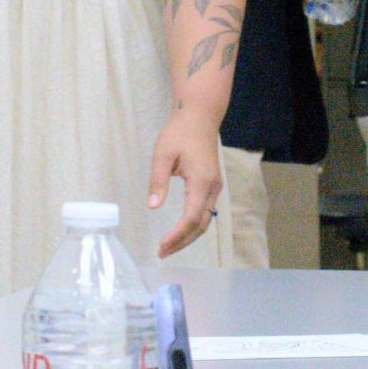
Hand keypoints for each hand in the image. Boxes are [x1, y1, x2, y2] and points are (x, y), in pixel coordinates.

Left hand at [148, 108, 223, 256]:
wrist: (199, 116)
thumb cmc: (179, 132)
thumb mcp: (162, 154)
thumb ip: (157, 181)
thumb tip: (152, 206)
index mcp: (201, 181)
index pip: (191, 218)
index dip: (177, 235)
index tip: (161, 246)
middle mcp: (212, 188)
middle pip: (201, 225)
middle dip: (182, 242)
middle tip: (162, 253)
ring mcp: (215, 186)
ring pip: (205, 220)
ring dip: (188, 236)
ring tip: (169, 246)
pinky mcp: (212, 184)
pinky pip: (206, 211)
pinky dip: (193, 225)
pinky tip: (180, 230)